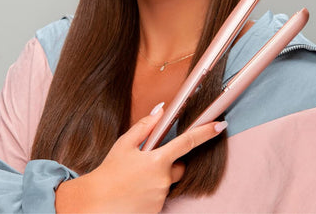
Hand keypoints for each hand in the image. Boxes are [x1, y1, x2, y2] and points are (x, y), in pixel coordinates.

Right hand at [55, 102, 226, 213]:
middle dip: (169, 164)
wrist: (96, 204)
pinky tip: (136, 191)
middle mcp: (163, 180)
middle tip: (148, 164)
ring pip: (168, 183)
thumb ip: (144, 127)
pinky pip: (160, 197)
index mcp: (157, 160)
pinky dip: (152, 192)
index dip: (205, 132)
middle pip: (178, 167)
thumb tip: (160, 111)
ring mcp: (161, 197)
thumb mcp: (124, 144)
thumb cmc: (109, 172)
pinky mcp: (157, 211)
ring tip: (136, 179)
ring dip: (158, 179)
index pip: (187, 142)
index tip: (220, 125)